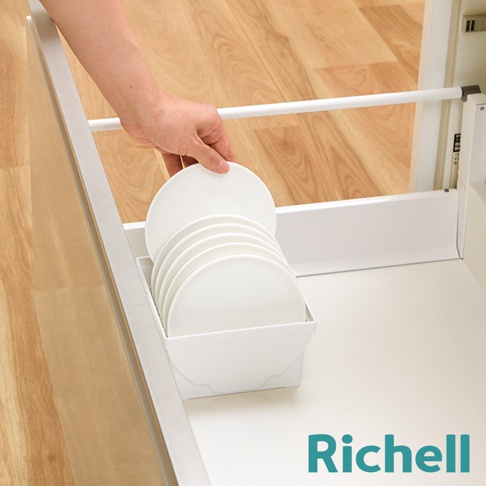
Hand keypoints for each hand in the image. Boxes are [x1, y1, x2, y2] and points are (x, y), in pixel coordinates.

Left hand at [121, 92, 235, 176]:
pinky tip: (179, 177)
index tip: (229, 176)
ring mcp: (184, 133)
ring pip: (192, 157)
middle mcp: (199, 126)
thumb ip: (208, 158)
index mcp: (211, 122)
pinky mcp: (170, 140)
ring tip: (193, 180)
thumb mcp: (192, 143)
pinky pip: (178, 157)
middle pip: (208, 153)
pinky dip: (177, 167)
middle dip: (207, 167)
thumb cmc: (165, 116)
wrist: (139, 111)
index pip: (224, 147)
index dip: (227, 163)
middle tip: (210, 181)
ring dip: (190, 168)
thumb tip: (221, 166)